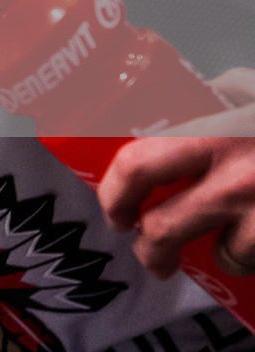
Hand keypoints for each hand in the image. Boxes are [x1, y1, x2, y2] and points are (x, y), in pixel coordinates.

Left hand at [99, 69, 254, 277]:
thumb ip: (225, 95)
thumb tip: (198, 96)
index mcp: (214, 132)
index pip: (138, 166)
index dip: (116, 195)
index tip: (116, 211)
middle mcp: (236, 177)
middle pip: (165, 229)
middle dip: (152, 251)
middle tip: (153, 255)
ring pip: (226, 256)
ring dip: (225, 254)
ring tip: (231, 243)